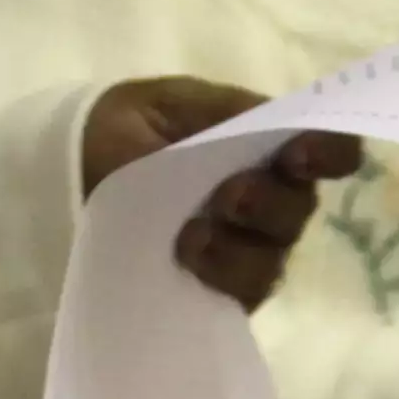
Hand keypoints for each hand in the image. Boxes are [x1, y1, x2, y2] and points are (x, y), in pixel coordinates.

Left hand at [81, 76, 364, 314]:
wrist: (69, 176)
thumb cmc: (125, 129)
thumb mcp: (162, 104)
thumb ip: (215, 116)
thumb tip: (262, 131)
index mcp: (265, 142)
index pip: (329, 148)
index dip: (329, 151)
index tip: (299, 155)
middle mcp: (271, 197)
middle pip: (301, 207)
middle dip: (269, 202)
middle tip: (228, 196)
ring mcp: (249, 246)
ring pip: (274, 257)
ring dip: (238, 248)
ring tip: (190, 237)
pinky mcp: (223, 289)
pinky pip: (241, 294)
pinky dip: (220, 280)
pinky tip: (187, 264)